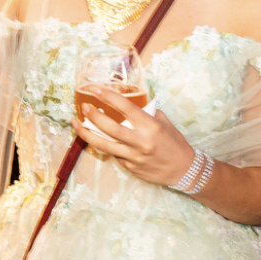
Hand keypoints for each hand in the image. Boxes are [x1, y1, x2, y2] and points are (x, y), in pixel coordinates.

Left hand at [71, 87, 192, 186]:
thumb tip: (126, 103)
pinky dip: (104, 145)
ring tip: (76, 123)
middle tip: (83, 106)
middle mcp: (140, 141)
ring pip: (103, 144)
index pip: (125, 108)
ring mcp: (133, 156)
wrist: (184, 170)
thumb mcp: (164, 123)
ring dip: (86, 133)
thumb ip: (145, 113)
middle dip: (93, 116)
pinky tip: (97, 138)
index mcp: (150, 126)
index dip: (108, 97)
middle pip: (109, 127)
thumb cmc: (174, 143)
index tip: (95, 89)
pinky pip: (113, 154)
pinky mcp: (129, 167)